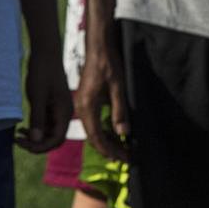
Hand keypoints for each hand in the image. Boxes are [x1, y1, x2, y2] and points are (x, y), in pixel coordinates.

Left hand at [18, 48, 72, 152]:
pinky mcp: (51, 106)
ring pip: (48, 132)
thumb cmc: (42, 72)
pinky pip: (44, 124)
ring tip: (17, 135)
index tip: (23, 143)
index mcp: (65, 112)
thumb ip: (37, 119)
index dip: (40, 146)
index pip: (57, 139)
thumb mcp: (38, 97)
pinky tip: (22, 128)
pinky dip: (34, 129)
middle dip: (37, 144)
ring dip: (34, 137)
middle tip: (18, 141)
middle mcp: (64, 113)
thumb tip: (35, 141)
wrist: (45, 54)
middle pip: (53, 138)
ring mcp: (57, 110)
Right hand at [74, 27, 128, 161]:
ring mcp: (82, 105)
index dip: (110, 150)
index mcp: (87, 108)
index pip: (97, 137)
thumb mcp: (118, 88)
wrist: (98, 49)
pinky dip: (104, 131)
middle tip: (127, 158)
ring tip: (123, 150)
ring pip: (93, 130)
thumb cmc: (109, 65)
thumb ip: (120, 111)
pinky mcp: (86, 101)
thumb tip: (123, 134)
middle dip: (110, 149)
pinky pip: (93, 122)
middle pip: (94, 137)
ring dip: (107, 141)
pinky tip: (115, 134)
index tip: (124, 158)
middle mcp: (81, 109)